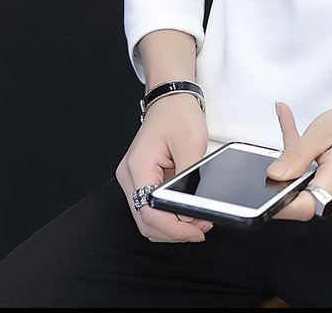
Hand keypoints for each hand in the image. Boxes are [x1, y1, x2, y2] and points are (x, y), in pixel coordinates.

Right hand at [115, 93, 213, 242]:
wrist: (172, 99)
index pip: (149, 212)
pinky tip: (186, 212)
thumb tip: (192, 208)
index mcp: (138, 167)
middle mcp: (130, 175)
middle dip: (174, 231)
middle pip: (146, 221)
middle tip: (201, 229)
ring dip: (171, 225)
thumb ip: (190, 179)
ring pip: (147, 218)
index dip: (174, 228)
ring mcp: (134, 178)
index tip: (196, 232)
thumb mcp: (192, 144)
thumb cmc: (178, 114)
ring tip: (197, 222)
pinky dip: (168, 214)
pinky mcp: (142, 178)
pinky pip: (151, 206)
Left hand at [267, 96, 331, 220]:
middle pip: (296, 193)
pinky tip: (293, 128)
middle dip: (283, 167)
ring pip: (302, 180)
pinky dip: (302, 155)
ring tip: (288, 121)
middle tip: (280, 137)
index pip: (299, 207)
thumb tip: (274, 174)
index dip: (276, 203)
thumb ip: (297, 153)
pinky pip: (311, 174)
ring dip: (293, 155)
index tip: (258, 192)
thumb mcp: (325, 131)